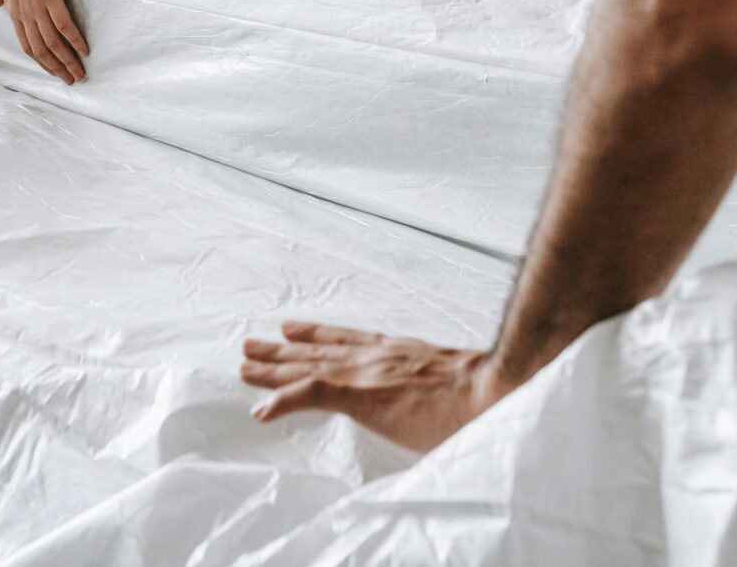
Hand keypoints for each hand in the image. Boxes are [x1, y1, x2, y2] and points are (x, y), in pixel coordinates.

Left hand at [0, 0, 87, 83]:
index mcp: (13, 10)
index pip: (27, 45)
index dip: (42, 62)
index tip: (54, 71)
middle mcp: (24, 14)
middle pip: (41, 50)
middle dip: (57, 69)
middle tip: (72, 80)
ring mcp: (37, 7)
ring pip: (53, 43)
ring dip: (68, 61)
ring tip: (80, 73)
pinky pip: (64, 25)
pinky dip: (74, 41)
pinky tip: (85, 51)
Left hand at [239, 323, 507, 452]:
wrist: (492, 390)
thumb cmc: (484, 394)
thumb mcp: (452, 381)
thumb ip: (435, 384)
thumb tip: (441, 401)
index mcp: (399, 351)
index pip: (348, 339)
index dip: (317, 335)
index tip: (292, 328)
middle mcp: (377, 356)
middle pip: (319, 350)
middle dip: (284, 349)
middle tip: (251, 344)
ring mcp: (366, 373)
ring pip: (307, 367)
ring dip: (273, 369)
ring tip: (244, 365)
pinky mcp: (361, 394)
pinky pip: (310, 394)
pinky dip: (282, 400)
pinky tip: (260, 409)